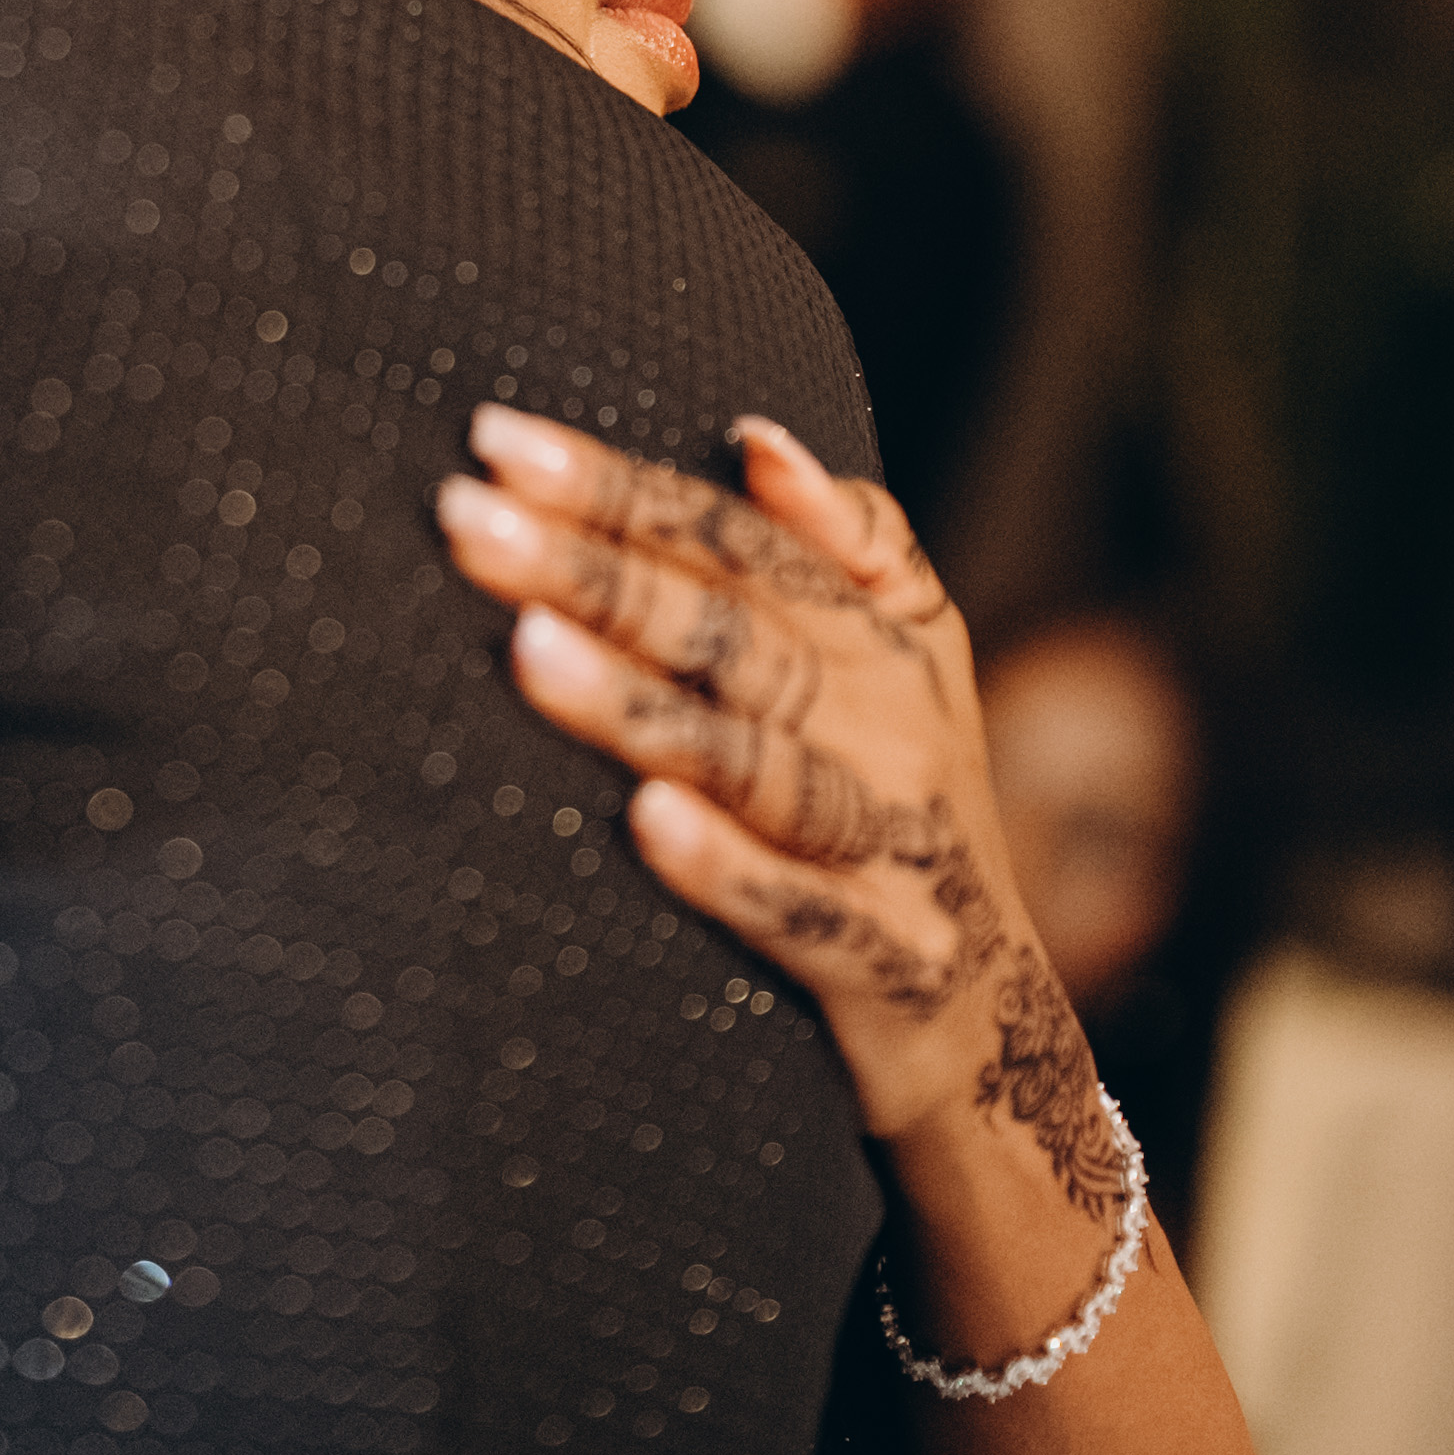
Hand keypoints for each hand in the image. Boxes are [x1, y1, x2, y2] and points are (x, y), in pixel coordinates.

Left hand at [435, 407, 1137, 1228]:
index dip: (617, 488)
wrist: (990, 1014)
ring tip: (527, 645)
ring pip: (750, 760)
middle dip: (592, 571)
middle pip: (725, 631)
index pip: (733, 541)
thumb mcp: (913, 659)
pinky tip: (643, 821)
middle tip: (463, 517)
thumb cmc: (898, 807)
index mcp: (882, 636)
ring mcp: (889, 841)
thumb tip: (754, 440)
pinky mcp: (885, 957)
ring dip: (638, 703)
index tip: (494, 441)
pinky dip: (723, 866)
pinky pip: (794, 908)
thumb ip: (850, 540)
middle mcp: (888, 722)